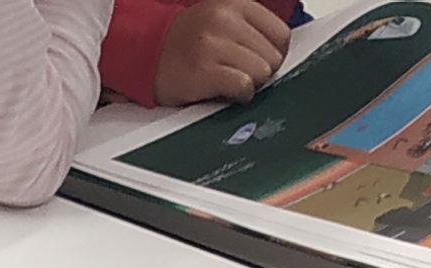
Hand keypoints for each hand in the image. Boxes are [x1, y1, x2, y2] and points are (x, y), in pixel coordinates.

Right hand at [158, 0, 289, 107]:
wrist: (146, 51)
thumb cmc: (189, 42)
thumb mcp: (223, 20)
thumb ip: (253, 30)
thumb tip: (284, 55)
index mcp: (235, 3)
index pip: (282, 35)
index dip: (274, 53)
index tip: (257, 59)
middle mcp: (225, 18)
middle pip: (274, 58)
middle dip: (261, 70)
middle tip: (237, 70)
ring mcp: (214, 43)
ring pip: (262, 73)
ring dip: (249, 83)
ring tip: (227, 78)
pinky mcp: (205, 69)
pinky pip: (244, 87)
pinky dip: (239, 94)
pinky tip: (224, 90)